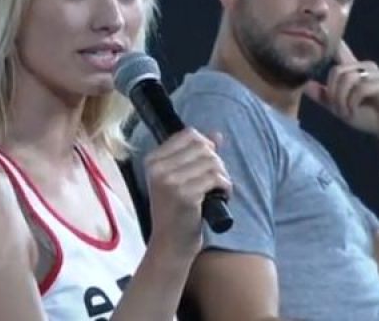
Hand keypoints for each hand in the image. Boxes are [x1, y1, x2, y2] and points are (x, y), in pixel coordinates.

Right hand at [144, 128, 231, 256]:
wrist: (170, 245)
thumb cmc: (176, 212)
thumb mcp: (178, 180)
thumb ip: (195, 156)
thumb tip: (217, 135)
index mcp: (153, 160)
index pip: (189, 134)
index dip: (206, 146)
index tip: (209, 164)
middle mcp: (158, 168)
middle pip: (202, 146)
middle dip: (216, 162)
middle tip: (216, 181)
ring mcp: (170, 181)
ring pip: (211, 161)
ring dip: (223, 175)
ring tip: (219, 190)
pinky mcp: (185, 195)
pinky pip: (216, 178)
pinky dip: (225, 187)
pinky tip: (223, 196)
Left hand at [303, 41, 378, 153]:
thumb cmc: (369, 116)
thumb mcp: (340, 107)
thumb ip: (323, 96)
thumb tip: (304, 84)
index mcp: (353, 70)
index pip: (341, 50)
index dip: (332, 41)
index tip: (321, 31)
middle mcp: (364, 67)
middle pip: (336, 71)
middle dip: (333, 94)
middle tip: (338, 111)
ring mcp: (375, 73)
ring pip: (347, 79)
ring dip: (341, 100)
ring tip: (347, 113)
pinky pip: (359, 88)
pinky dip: (352, 103)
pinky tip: (354, 111)